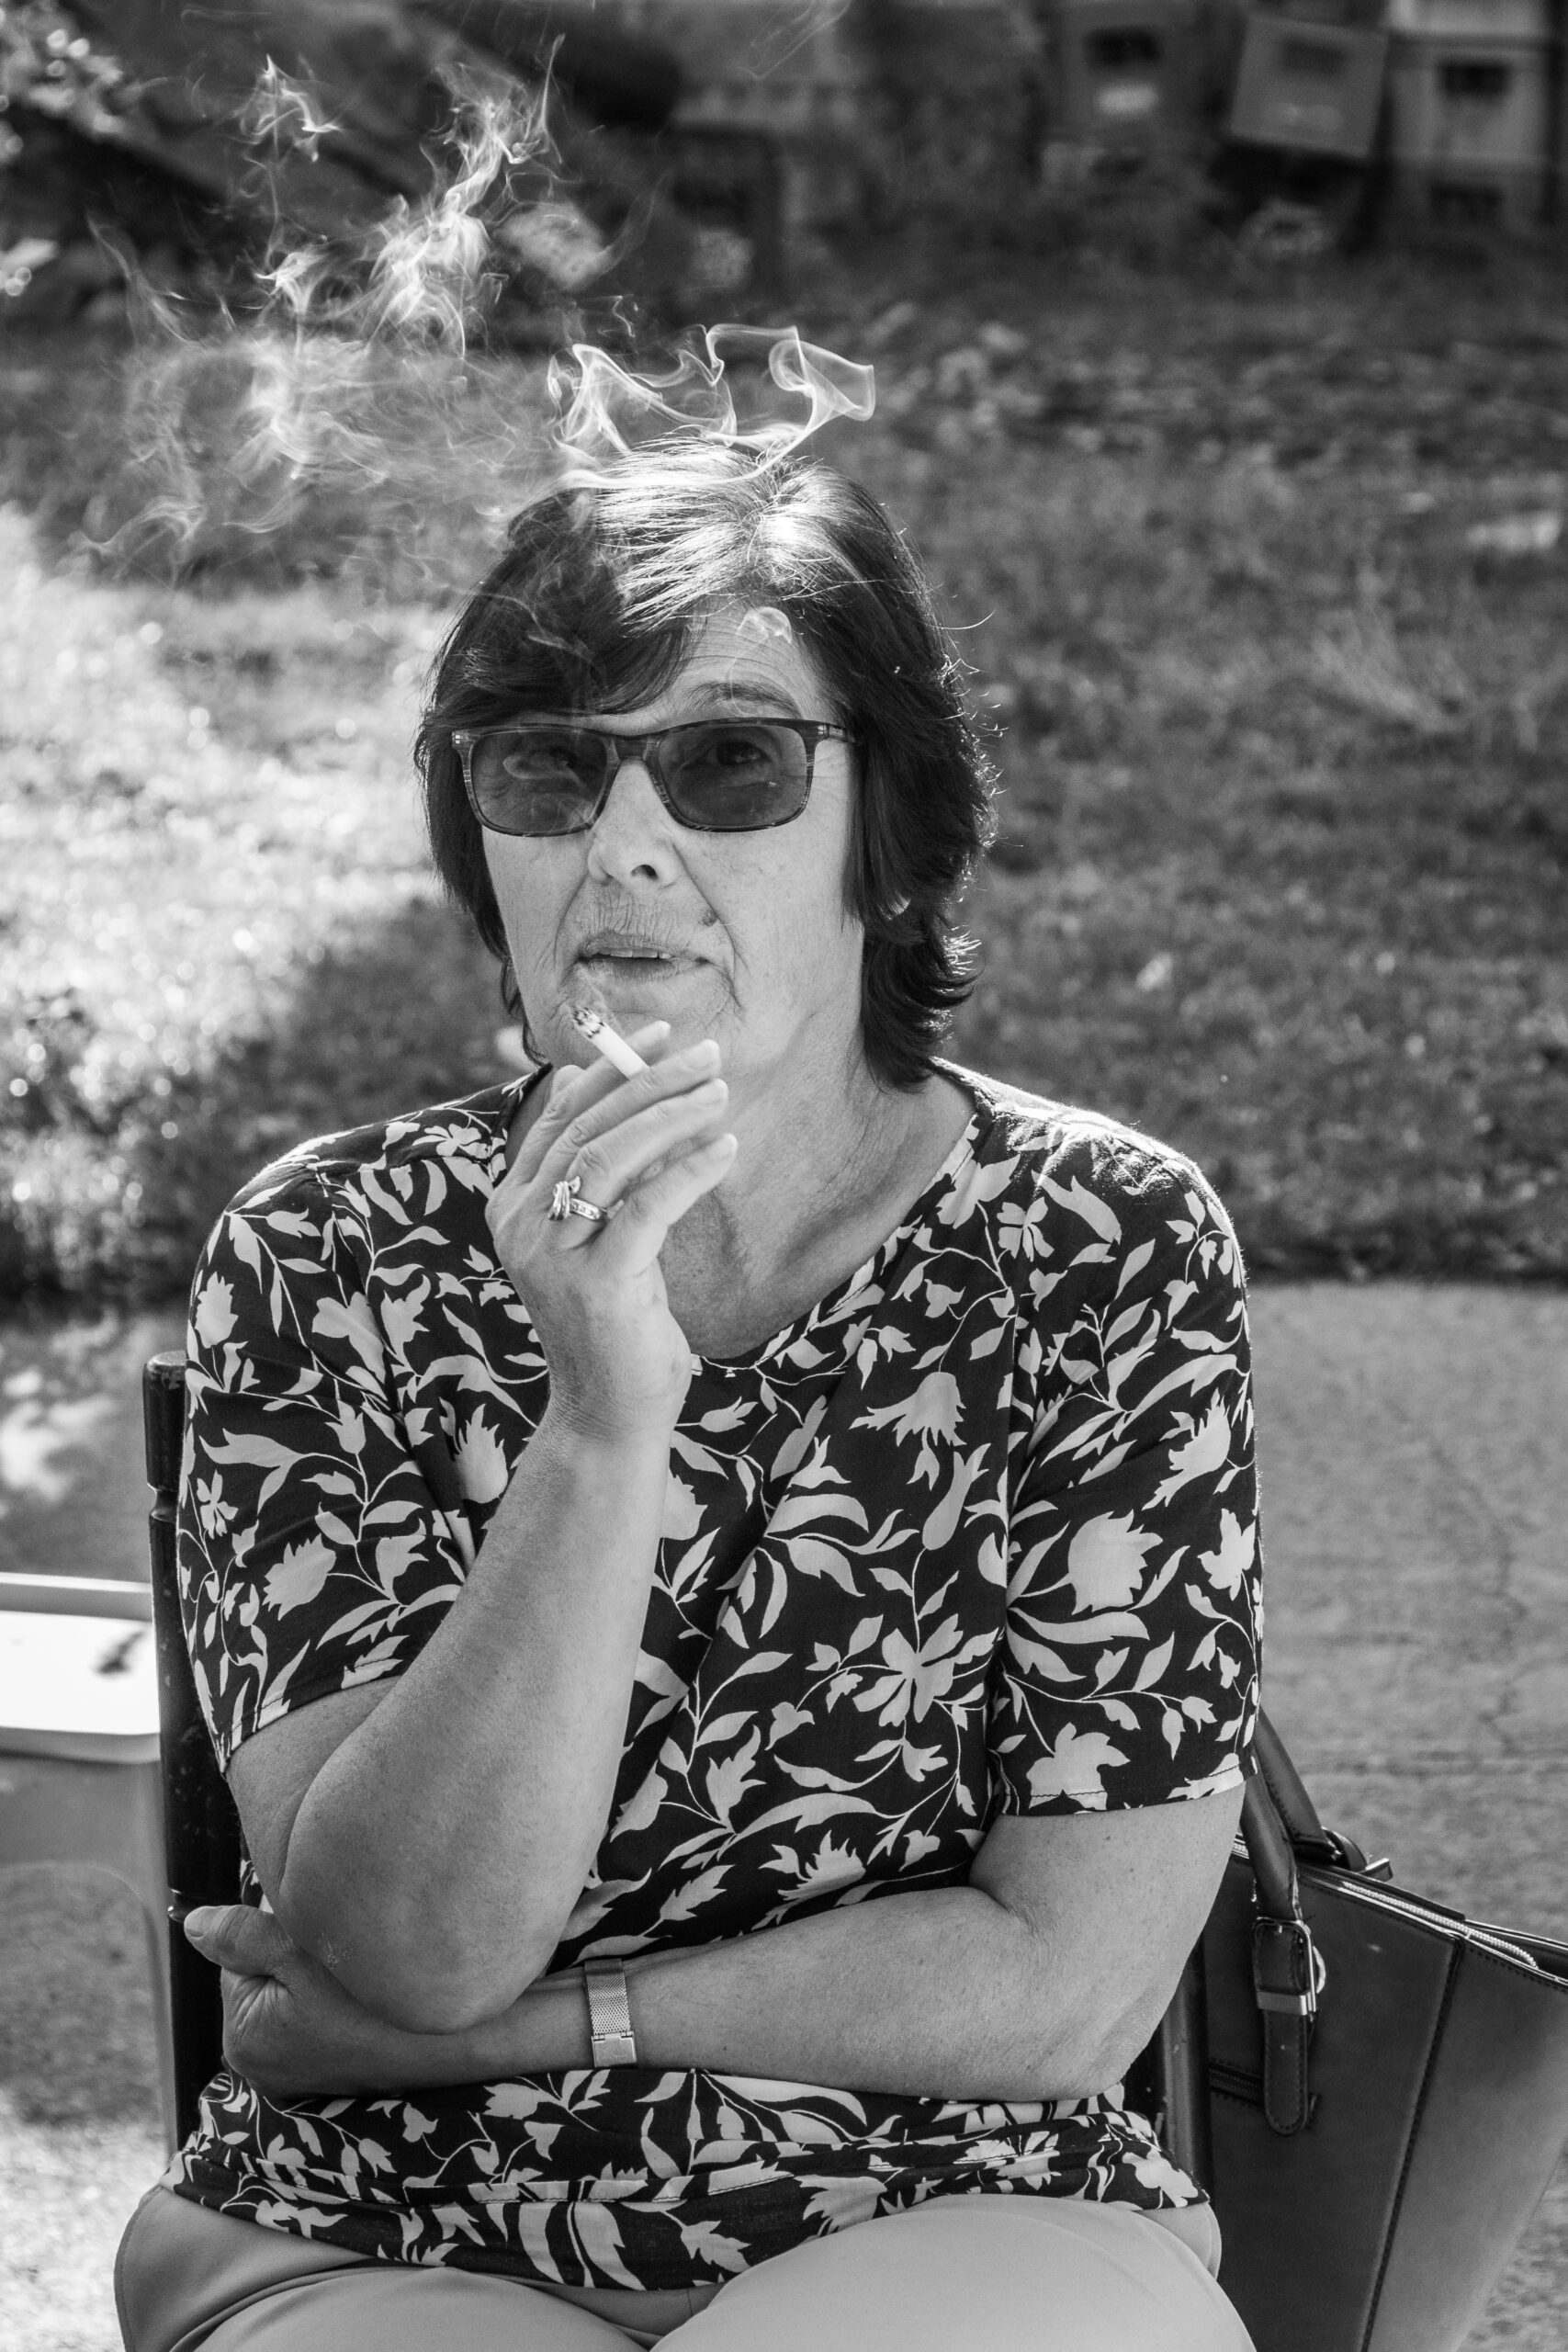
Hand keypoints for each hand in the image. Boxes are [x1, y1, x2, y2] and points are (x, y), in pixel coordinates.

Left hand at [184, 1904, 433, 2098]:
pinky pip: (303, 2027)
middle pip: (260, 1980)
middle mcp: (253, 2063)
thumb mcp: (302, 1959)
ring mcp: (283, 2076)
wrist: (426, 2064)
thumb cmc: (365, 2008)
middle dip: (289, 1962)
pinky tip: (351, 2011)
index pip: (241, 1958)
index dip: (276, 1936)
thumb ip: (244, 1936)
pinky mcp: (311, 2079)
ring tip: (349, 1986)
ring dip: (308, 1985)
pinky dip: (322, 2012)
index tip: (317, 1942)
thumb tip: (191, 1924)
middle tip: (338, 1962)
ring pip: (283, 2001)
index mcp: (240, 2035)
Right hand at [486, 1025, 737, 1438]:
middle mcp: (522, 1225)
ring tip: (720, 1091)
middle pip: (588, 1128)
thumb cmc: (614, 1319)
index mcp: (514, 1205)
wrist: (608, 1410)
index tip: (659, 1034)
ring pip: (611, 1158)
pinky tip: (726, 1148)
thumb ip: (593, 1166)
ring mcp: (554, 1255)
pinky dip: (689, 1170)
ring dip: (671, 1116)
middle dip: (650, 1080)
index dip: (610, 1069)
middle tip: (707, 1051)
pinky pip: (646, 1208)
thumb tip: (587, 1079)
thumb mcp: (600, 1233)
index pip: (562, 1116)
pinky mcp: (598, 1283)